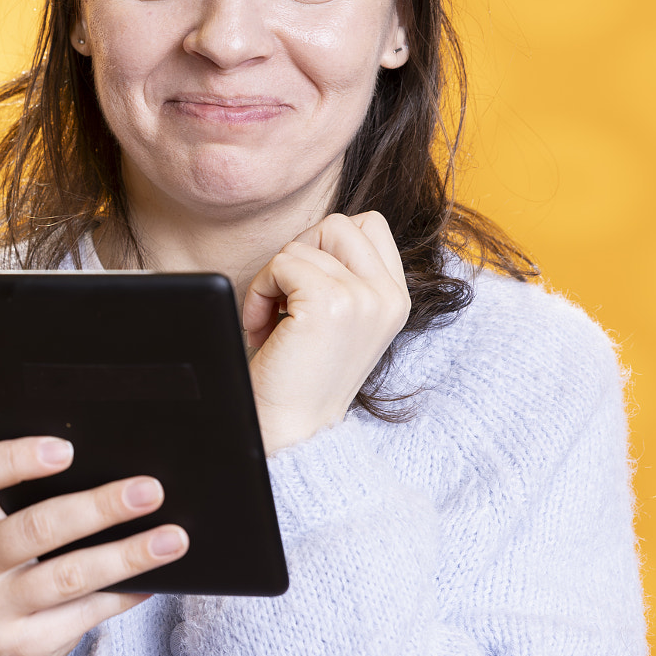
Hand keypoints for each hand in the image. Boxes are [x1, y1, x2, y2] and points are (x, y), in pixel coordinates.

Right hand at [0, 436, 188, 655]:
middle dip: (98, 508)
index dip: (16, 459)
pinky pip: (84, 614)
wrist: (1, 625)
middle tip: (149, 492)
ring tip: (172, 539)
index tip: (68, 449)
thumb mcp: (11, 518)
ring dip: (126, 556)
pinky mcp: (18, 642)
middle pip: (35, 529)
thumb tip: (122, 475)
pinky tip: (153, 580)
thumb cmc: (20, 552)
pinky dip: (125, 594)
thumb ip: (42, 495)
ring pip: (68, 576)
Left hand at [242, 210, 410, 455]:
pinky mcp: (330, 303)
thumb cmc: (301, 375)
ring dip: (273, 279)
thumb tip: (315, 236)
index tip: (305, 290)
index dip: (324, 246)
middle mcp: (388, 296)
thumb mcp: (339, 319)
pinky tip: (261, 328)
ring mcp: (363, 298)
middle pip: (336, 224)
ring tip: (272, 322)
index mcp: (396, 298)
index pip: (367, 225)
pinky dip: (259, 291)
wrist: (292, 431)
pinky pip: (282, 263)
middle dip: (298, 255)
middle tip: (285, 302)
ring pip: (303, 244)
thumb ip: (344, 275)